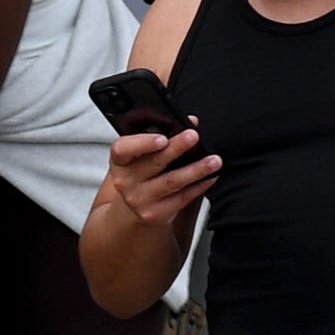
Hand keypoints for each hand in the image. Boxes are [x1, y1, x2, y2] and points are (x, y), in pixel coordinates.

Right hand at [100, 119, 220, 231]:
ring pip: (171, 182)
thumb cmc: (141, 173)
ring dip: (196, 170)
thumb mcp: (142, 154)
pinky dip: (199, 186)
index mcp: (120, 161)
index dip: (142, 143)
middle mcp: (125, 181)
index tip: (162, 138)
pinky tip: (210, 177)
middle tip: (194, 136)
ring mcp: (139, 199)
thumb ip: (163, 135)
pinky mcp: (155, 213)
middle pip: (154, 162)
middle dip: (176, 148)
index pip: (123, 149)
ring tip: (214, 160)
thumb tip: (192, 121)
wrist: (133, 207)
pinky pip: (182, 198)